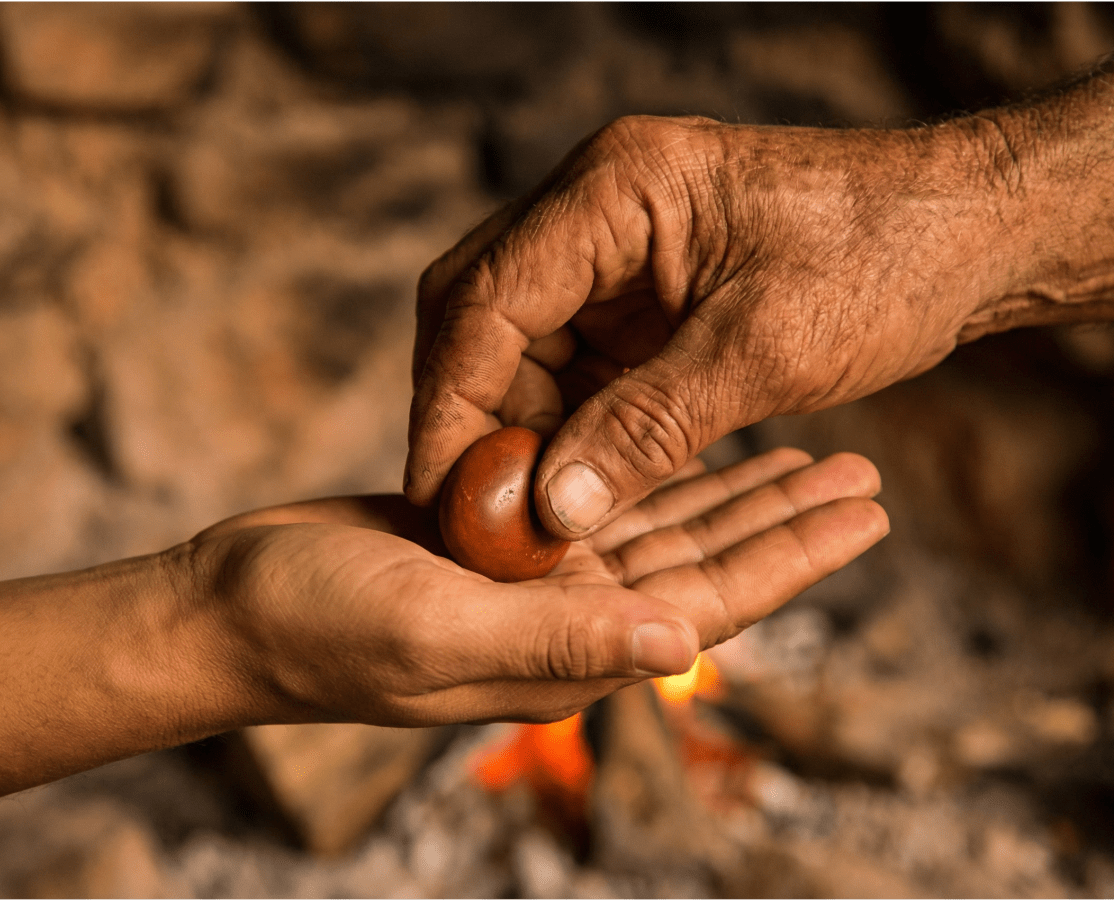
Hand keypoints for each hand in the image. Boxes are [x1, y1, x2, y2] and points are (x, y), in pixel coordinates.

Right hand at [188, 448, 886, 725]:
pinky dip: (649, 460)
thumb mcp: (436, 634)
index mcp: (569, 645)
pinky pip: (597, 489)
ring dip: (732, 485)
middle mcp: (566, 610)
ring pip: (660, 519)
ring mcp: (534, 570)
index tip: (868, 513)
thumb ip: (558, 639)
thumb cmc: (314, 625)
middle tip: (864, 473)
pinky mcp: (497, 528)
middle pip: (703, 558)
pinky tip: (690, 436)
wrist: (230, 607)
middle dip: (783, 518)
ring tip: (806, 449)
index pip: (710, 601)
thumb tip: (687, 645)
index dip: (793, 558)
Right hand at [405, 105, 1106, 537]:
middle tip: (479, 512)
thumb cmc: (884, 262)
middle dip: (478, 420)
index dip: (452, 405)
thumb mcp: (760, 353)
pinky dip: (570, 424)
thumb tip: (554, 510)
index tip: (442, 493)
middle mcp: (594, 210)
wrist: (968, 233)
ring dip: (523, 431)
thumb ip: (646, 429)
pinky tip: (581, 483)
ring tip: (532, 515)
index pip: (483, 300)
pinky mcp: (640, 293)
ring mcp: (615, 251)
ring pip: (522, 349)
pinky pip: (575, 363)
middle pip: (484, 321)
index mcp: (611, 191)